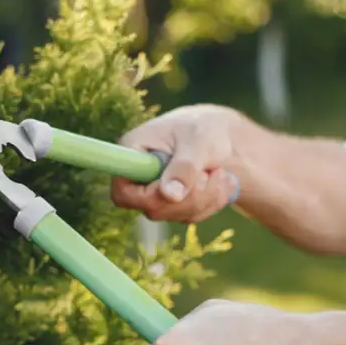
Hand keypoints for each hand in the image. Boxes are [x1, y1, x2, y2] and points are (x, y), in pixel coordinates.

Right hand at [111, 104, 251, 222]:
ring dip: (207, 197)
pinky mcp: (173, 204)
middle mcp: (138, 177)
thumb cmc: (203, 128)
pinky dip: (213, 201)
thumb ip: (184, 167)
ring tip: (220, 171)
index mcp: (132, 152)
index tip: (178, 185)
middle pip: (154, 208)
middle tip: (212, 172)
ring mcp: (155, 194)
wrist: (219, 134)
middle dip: (191, 195)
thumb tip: (171, 196)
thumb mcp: (197, 141)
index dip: (148, 197)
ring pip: (177, 214)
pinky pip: (192, 216)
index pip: (122, 192)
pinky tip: (223, 181)